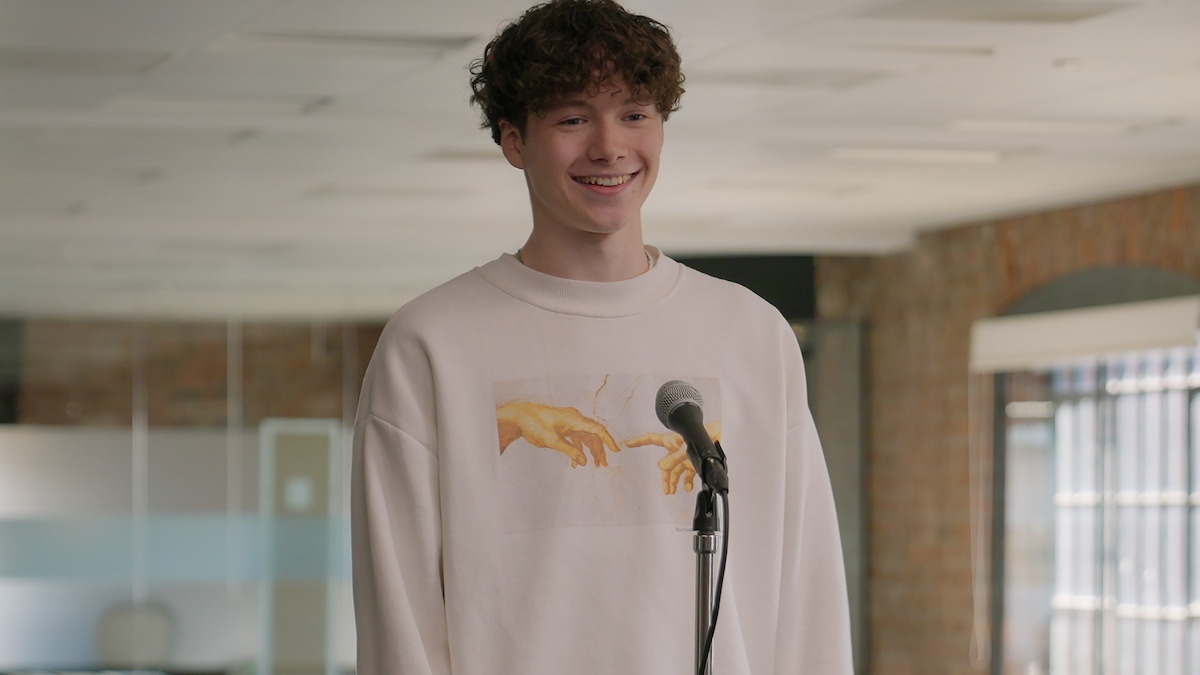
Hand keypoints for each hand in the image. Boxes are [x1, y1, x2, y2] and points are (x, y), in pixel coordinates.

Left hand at [496, 401, 621, 467]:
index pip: (597, 428)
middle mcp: (574, 418)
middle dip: (600, 450)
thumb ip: (569, 451)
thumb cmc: (534, 425)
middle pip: (593, 434)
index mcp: (574, 419)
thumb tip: (584, 462)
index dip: (608, 440)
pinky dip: (578, 449)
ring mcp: (569, 422)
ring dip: (590, 451)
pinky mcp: (564, 426)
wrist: (519, 416)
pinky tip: (576, 463)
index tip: (616, 450)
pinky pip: (576, 438)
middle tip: (603, 465)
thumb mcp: (551, 440)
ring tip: (595, 465)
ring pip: (585, 437)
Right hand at [624, 421, 721, 494]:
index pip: (652, 439)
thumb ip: (674, 458)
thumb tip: (660, 467)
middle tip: (665, 490)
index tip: (628, 443)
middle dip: (665, 478)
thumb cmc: (706, 436)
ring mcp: (686, 456)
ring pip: (676, 472)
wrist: (724, 437)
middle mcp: (677, 450)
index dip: (639, 441)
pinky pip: (688, 474)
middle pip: (666, 465)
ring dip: (674, 482)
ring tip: (672, 492)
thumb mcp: (687, 449)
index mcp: (672, 441)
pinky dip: (687, 482)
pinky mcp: (696, 462)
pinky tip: (688, 488)